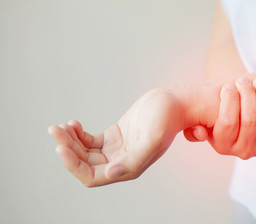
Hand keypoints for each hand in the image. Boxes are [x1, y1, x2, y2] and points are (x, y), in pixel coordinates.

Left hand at [48, 88, 180, 186]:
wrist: (175, 103)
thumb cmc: (167, 119)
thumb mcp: (152, 138)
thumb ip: (133, 159)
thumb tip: (111, 174)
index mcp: (129, 167)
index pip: (92, 176)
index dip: (73, 165)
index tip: (61, 147)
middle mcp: (120, 162)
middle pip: (84, 164)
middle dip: (67, 149)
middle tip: (55, 130)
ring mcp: (116, 149)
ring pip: (84, 152)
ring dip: (70, 141)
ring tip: (60, 126)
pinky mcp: (114, 137)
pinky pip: (90, 141)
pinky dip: (78, 134)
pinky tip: (73, 124)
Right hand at [184, 78, 255, 158]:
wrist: (242, 122)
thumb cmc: (220, 115)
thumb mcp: (202, 121)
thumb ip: (194, 128)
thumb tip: (199, 132)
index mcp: (221, 145)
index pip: (227, 122)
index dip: (229, 100)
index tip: (230, 84)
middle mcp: (241, 152)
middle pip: (249, 120)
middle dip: (248, 94)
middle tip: (245, 79)